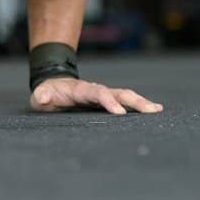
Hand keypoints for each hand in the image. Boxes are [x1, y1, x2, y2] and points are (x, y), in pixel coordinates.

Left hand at [29, 77, 163, 114]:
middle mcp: (96, 91)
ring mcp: (103, 96)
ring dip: (141, 102)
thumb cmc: (48, 93)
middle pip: (118, 93)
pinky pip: (125, 103)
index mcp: (81, 89)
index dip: (108, 102)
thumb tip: (41, 97)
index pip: (97, 94)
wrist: (54, 85)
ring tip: (158, 110)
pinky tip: (154, 112)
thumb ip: (42, 95)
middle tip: (152, 110)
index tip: (120, 113)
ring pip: (125, 96)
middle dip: (134, 101)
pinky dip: (138, 106)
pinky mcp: (107, 102)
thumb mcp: (41, 94)